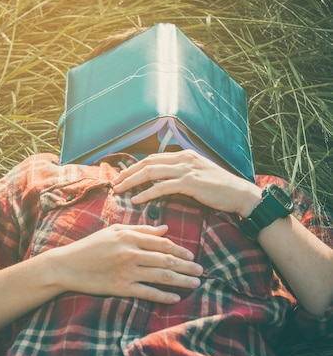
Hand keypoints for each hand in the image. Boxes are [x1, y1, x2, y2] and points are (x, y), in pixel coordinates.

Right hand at [48, 224, 202, 303]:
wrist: (67, 265)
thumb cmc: (90, 246)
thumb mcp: (113, 231)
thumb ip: (140, 229)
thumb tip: (165, 229)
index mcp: (129, 236)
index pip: (162, 242)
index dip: (180, 249)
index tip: (191, 255)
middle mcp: (130, 252)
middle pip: (166, 259)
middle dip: (186, 266)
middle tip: (200, 271)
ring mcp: (126, 271)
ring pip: (161, 275)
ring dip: (181, 280)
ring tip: (195, 283)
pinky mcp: (121, 287)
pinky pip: (148, 292)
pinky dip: (163, 296)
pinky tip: (175, 298)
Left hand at [112, 150, 260, 216]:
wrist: (240, 194)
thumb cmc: (220, 188)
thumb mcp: (198, 174)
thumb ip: (181, 173)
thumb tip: (162, 180)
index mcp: (184, 155)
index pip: (152, 158)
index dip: (135, 166)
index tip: (122, 175)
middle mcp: (183, 159)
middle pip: (147, 163)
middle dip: (128, 172)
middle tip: (115, 182)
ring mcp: (186, 169)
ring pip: (150, 173)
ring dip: (131, 181)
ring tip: (119, 190)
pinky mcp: (190, 183)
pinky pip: (161, 187)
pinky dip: (146, 193)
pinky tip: (135, 199)